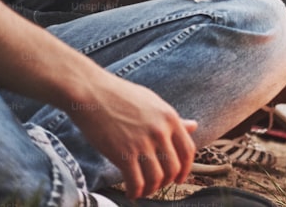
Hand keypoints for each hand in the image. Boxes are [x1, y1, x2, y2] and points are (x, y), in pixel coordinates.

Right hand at [67, 75, 196, 198]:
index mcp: (170, 118)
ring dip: (151, 189)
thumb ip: (173, 120)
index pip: (188, 150)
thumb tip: (194, 126)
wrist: (92, 93)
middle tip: (157, 185)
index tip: (179, 178)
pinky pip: (136, 182)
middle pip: (173, 168)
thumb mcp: (154, 103)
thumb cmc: (122, 96)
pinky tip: (131, 193)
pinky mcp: (123, 154)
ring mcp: (142, 143)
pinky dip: (135, 192)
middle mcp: (160, 131)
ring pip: (156, 178)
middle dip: (167, 182)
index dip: (186, 169)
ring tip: (143, 190)